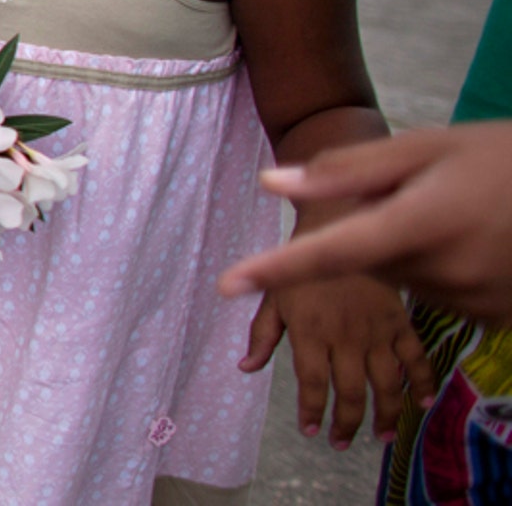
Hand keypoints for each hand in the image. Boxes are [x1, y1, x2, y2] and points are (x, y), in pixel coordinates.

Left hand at [220, 122, 511, 327]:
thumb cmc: (497, 157)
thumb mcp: (425, 147)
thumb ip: (347, 171)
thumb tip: (273, 183)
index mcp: (423, 222)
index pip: (333, 252)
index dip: (278, 269)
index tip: (228, 284)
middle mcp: (447, 270)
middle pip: (369, 261)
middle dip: (378, 228)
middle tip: (421, 193)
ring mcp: (475, 300)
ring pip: (403, 279)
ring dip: (411, 249)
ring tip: (457, 212)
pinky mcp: (495, 317)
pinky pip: (439, 295)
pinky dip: (441, 268)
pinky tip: (476, 239)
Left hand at [239, 272, 435, 448]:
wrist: (337, 225)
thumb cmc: (299, 265)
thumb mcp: (273, 297)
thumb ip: (261, 335)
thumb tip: (245, 368)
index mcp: (309, 332)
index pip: (311, 383)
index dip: (311, 410)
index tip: (310, 430)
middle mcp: (344, 337)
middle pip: (349, 392)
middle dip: (345, 423)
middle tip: (340, 443)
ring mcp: (376, 330)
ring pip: (386, 384)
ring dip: (386, 415)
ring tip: (382, 437)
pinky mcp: (399, 321)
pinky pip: (416, 357)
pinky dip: (423, 381)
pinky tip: (423, 403)